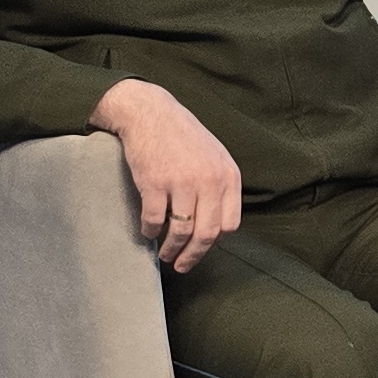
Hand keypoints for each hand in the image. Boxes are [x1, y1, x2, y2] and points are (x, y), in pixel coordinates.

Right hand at [91, 79, 242, 271]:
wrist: (150, 112)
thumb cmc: (182, 136)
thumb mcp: (214, 156)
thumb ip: (219, 185)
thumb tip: (218, 223)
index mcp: (228, 176)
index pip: (230, 224)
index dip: (215, 241)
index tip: (203, 247)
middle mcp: (209, 181)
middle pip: (207, 233)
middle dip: (194, 256)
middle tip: (182, 266)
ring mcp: (182, 182)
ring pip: (181, 231)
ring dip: (171, 249)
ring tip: (165, 255)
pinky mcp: (154, 183)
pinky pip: (153, 219)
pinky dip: (149, 231)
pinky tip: (147, 233)